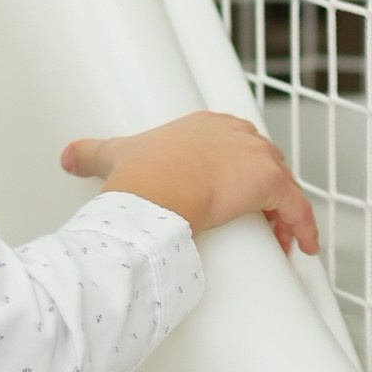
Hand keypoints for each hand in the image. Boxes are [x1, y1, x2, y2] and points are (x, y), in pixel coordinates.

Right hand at [60, 112, 317, 254]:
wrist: (153, 190)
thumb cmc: (139, 176)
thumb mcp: (112, 156)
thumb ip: (91, 153)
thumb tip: (68, 156)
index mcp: (204, 125)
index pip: (232, 145)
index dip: (235, 172)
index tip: (231, 193)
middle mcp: (234, 133)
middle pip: (261, 162)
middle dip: (263, 192)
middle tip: (257, 222)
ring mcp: (255, 155)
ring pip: (282, 186)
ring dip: (282, 213)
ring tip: (276, 240)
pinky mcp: (269, 181)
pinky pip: (297, 206)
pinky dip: (304, 225)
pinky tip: (303, 246)